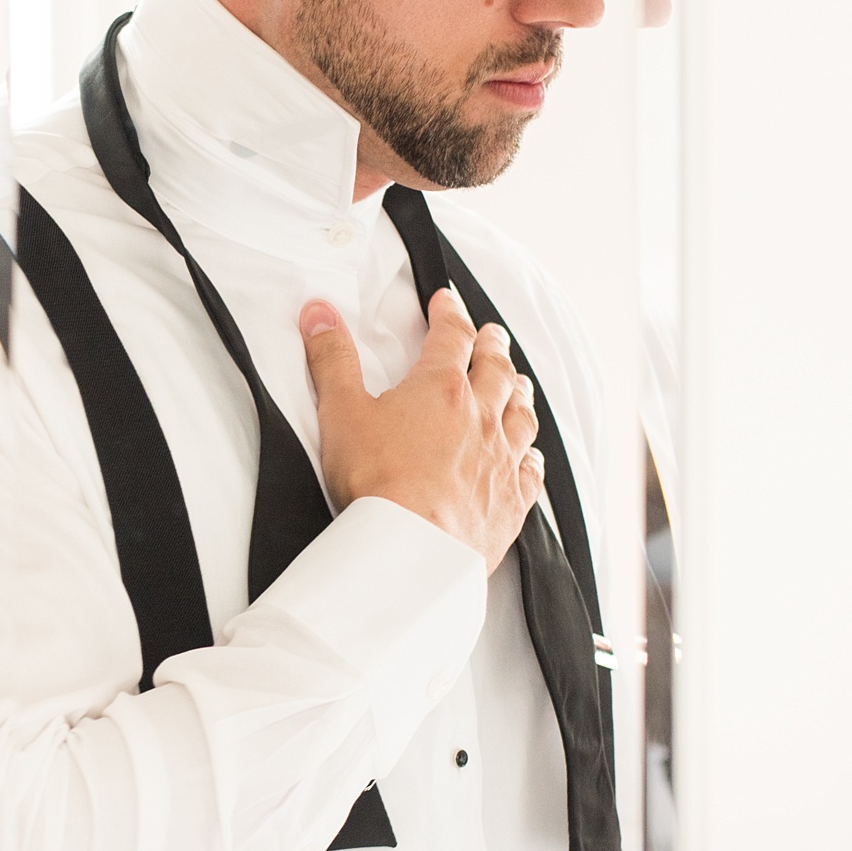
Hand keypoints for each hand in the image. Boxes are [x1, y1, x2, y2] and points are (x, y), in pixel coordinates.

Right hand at [299, 286, 543, 573]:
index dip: (450, 313)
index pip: (452, 336)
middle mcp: (481, 418)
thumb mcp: (341, 412)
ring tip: (518, 384)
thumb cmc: (378, 483)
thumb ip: (332, 360)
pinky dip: (531, 459)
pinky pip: (530, 473)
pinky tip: (531, 458)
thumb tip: (320, 316)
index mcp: (441, 389)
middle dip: (493, 347)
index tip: (447, 302)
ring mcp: (500, 460)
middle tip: (493, 335)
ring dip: (520, 394)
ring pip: (521, 416)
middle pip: (496, 371)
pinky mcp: (509, 501)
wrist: (411, 548)